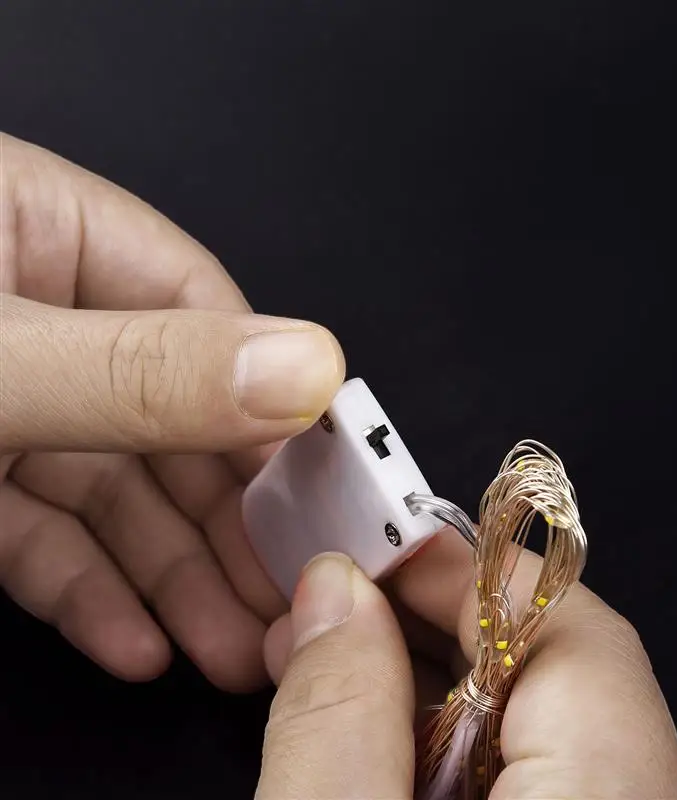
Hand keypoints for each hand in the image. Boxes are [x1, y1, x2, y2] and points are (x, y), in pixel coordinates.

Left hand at [0, 134, 343, 690]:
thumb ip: (142, 368)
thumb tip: (305, 369)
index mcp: (42, 228)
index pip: (210, 314)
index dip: (279, 407)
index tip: (333, 489)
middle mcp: (32, 308)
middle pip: (172, 420)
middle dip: (229, 525)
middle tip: (288, 599)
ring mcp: (1, 392)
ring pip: (112, 489)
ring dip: (171, 578)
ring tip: (228, 650)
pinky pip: (38, 528)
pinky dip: (85, 588)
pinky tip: (135, 639)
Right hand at [258, 531, 676, 798]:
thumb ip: (336, 724)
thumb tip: (334, 594)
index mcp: (612, 796)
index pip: (564, 622)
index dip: (461, 563)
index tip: (377, 536)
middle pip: (553, 669)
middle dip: (431, 624)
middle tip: (338, 602)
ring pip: (530, 729)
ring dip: (424, 692)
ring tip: (330, 676)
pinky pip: (521, 778)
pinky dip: (442, 755)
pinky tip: (370, 750)